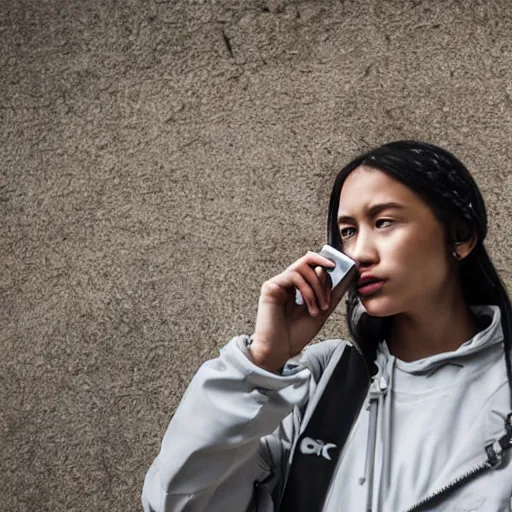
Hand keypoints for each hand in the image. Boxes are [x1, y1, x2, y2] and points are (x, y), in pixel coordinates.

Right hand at [250, 251, 355, 371]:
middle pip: (308, 260)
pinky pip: (294, 276)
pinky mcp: (270, 287)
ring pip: (303, 267)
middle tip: (327, 302)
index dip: (327, 273)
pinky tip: (309, 307)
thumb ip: (334, 292)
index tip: (337, 286)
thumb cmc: (296, 334)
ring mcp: (278, 283)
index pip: (313, 266)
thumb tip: (350, 273)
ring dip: (317, 288)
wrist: (280, 351)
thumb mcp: (323, 310)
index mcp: (296, 286)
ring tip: (318, 309)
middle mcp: (286, 282)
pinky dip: (307, 290)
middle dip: (324, 279)